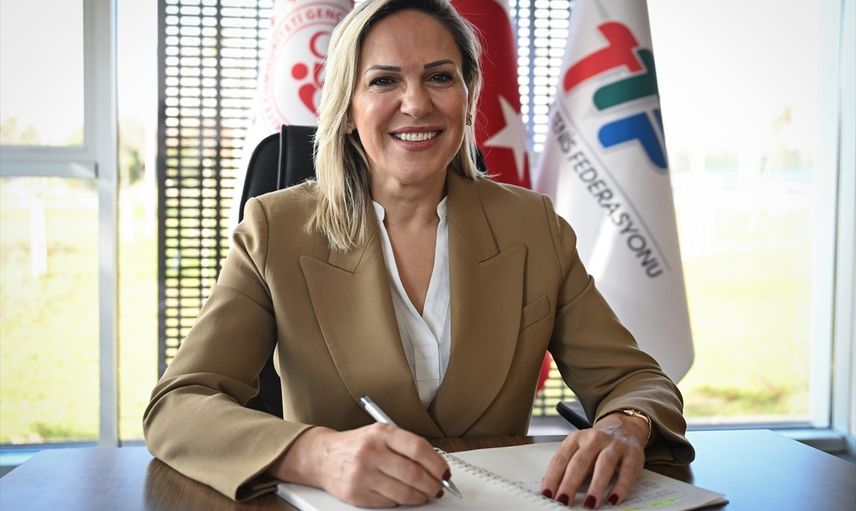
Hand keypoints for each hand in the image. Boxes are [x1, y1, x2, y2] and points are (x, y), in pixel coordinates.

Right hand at [270, 423, 449, 507]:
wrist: (322, 456)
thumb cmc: (357, 445)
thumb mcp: (380, 434)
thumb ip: (406, 446)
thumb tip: (436, 466)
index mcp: (382, 432)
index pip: (418, 449)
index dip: (437, 464)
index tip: (445, 472)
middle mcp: (372, 451)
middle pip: (414, 474)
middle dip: (432, 485)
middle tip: (438, 488)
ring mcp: (363, 473)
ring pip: (403, 492)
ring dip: (420, 497)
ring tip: (424, 494)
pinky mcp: (356, 493)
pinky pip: (389, 502)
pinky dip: (400, 502)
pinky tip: (402, 496)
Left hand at [540, 412, 648, 507]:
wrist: (624, 428)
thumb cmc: (596, 446)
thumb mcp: (579, 450)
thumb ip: (569, 467)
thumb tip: (556, 492)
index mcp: (576, 438)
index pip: (561, 458)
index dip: (553, 477)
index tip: (548, 494)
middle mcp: (594, 439)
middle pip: (580, 462)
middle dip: (570, 483)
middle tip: (564, 501)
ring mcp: (614, 445)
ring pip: (604, 465)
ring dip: (596, 486)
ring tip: (590, 504)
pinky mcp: (633, 454)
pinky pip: (627, 471)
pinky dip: (621, 487)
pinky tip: (614, 499)